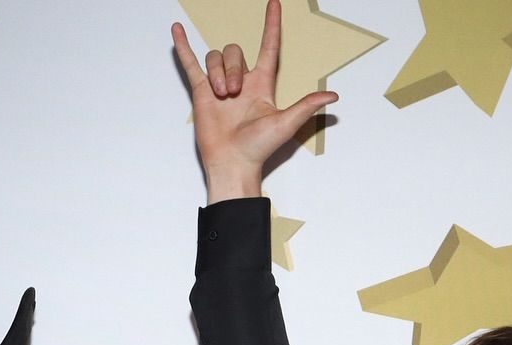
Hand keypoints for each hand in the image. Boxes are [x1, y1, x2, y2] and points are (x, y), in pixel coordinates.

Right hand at [172, 0, 335, 202]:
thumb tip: (333, 96)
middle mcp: (241, 81)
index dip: (272, 25)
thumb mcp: (286, 123)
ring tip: (221, 95)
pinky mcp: (202, 92)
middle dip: (232, 67)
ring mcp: (219, 85)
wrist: (233, 163)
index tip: (274, 3)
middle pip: (235, 52)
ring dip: (218, 72)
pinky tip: (178, 30)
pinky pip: (191, 64)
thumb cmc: (258, 148)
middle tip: (233, 93)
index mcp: (261, 84)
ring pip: (215, 58)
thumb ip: (306, 106)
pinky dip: (184, 47)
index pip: (268, 47)